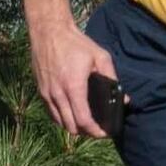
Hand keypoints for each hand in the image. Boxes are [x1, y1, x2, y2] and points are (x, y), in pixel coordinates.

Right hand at [28, 15, 118, 141]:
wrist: (48, 32)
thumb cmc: (76, 43)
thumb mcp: (100, 57)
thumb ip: (112, 78)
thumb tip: (125, 99)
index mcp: (73, 87)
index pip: (83, 120)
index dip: (95, 131)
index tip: (105, 133)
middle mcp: (57, 94)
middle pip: (71, 126)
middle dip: (86, 132)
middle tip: (98, 130)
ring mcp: (46, 93)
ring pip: (59, 122)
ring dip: (73, 126)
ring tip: (86, 124)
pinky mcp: (40, 90)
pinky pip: (51, 113)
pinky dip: (62, 118)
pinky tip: (71, 114)